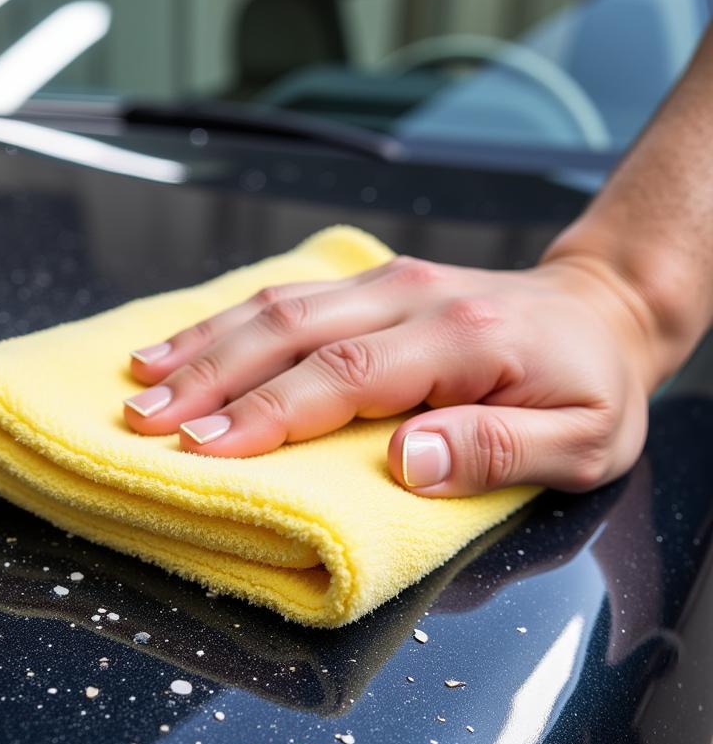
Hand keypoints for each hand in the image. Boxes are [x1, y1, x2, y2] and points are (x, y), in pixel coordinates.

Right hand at [122, 254, 662, 495]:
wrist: (603, 309)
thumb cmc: (592, 387)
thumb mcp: (583, 442)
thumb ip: (498, 451)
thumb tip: (405, 461)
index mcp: (462, 339)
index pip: (344, 376)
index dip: (268, 413)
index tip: (205, 447)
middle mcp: (412, 296)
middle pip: (290, 331)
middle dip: (210, 378)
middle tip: (144, 420)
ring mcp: (387, 282)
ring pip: (278, 304)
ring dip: (204, 344)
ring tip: (141, 381)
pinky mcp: (371, 284)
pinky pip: (288, 296)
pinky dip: (227, 321)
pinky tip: (183, 344)